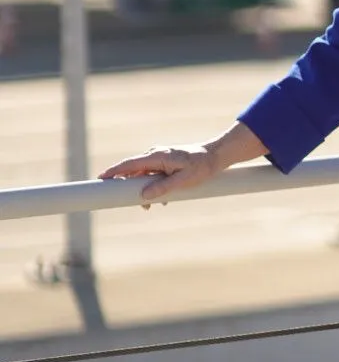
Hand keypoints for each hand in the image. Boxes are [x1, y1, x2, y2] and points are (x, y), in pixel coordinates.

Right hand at [99, 145, 219, 208]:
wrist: (215, 156)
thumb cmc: (201, 167)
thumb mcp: (183, 180)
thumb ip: (163, 188)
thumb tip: (144, 196)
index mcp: (157, 156)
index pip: (130, 164)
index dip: (114, 172)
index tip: (101, 179)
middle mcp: (155, 154)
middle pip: (133, 171)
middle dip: (128, 187)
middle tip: (125, 202)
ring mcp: (159, 158)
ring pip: (142, 175)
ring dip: (142, 190)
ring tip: (147, 207)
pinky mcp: (165, 162)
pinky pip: (152, 175)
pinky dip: (152, 187)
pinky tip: (161, 200)